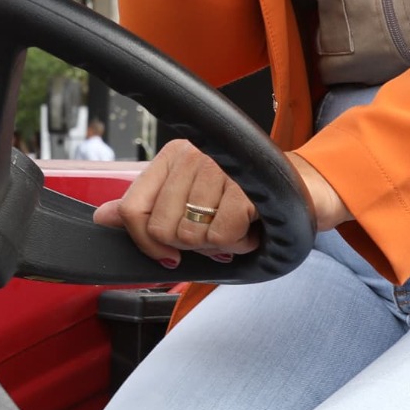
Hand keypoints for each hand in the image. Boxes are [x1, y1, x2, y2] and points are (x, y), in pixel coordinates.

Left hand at [92, 139, 349, 267]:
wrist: (306, 190)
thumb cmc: (247, 200)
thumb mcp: (193, 204)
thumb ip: (148, 208)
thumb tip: (102, 217)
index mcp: (175, 155)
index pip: (133, 210)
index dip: (147, 243)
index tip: (169, 255)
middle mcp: (194, 154)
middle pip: (162, 229)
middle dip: (191, 246)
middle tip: (217, 234)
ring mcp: (220, 167)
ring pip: (190, 236)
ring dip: (219, 245)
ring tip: (238, 226)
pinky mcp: (245, 186)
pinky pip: (221, 238)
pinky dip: (239, 244)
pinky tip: (252, 228)